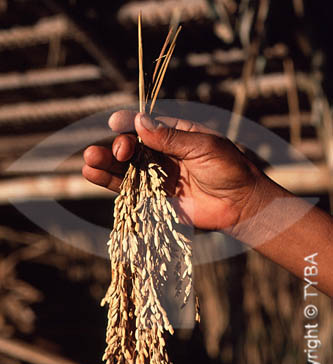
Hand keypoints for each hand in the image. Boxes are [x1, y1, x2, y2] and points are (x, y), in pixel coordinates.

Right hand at [82, 110, 261, 231]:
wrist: (241, 204)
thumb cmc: (229, 169)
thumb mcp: (203, 146)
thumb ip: (172, 138)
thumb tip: (140, 123)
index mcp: (175, 135)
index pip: (147, 125)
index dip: (129, 123)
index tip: (115, 122)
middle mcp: (162, 154)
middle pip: (131, 147)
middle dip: (117, 147)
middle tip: (115, 152)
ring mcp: (157, 176)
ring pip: (125, 168)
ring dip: (106, 163)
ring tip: (89, 160)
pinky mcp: (154, 198)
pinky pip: (129, 189)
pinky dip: (111, 182)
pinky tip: (93, 174)